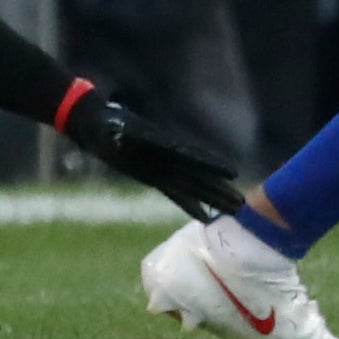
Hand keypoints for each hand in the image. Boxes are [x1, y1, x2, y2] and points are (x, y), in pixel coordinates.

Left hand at [62, 93, 243, 220]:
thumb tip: (114, 135)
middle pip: (199, 176)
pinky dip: (190, 204)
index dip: (210, 165)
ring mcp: (161, 167)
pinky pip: (176, 193)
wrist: (94, 122)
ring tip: (235, 209)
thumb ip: (112, 133)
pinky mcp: (152, 176)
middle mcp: (166, 158)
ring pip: (193, 186)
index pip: (190, 157)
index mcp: (159, 145)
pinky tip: (205, 216)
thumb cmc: (100, 123)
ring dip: (213, 199)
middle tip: (243, 203)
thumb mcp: (105, 127)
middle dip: (220, 190)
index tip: (231, 173)